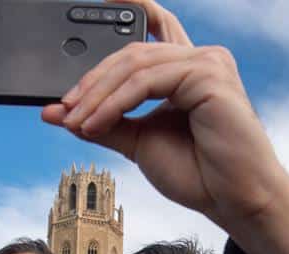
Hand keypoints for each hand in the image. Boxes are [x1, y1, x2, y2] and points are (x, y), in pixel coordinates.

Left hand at [42, 0, 288, 253]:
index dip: (131, 7)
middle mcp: (200, 59)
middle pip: (131, 51)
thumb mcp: (138, 142)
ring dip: (98, 96)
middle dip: (92, 81)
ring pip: (135, 65)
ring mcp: (207, 63)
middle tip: (65, 110)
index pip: (154, 26)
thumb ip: (102, 122)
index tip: (101, 1)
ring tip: (77, 122)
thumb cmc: (199, 174)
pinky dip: (115, 103)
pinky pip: (146, 81)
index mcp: (187, 69)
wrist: (232, 200)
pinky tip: (97, 123)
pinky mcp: (208, 74)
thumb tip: (56, 112)